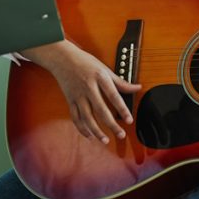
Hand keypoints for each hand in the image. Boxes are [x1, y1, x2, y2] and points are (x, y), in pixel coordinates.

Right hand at [23, 40, 141, 143]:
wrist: (62, 58)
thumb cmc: (85, 62)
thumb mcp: (104, 68)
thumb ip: (120, 81)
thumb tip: (137, 87)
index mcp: (99, 78)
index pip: (113, 96)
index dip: (122, 109)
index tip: (129, 120)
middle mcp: (88, 88)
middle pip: (101, 110)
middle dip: (111, 125)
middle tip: (120, 134)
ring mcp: (78, 95)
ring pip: (87, 117)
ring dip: (96, 131)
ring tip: (105, 140)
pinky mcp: (70, 101)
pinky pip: (76, 118)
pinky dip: (82, 128)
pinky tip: (90, 136)